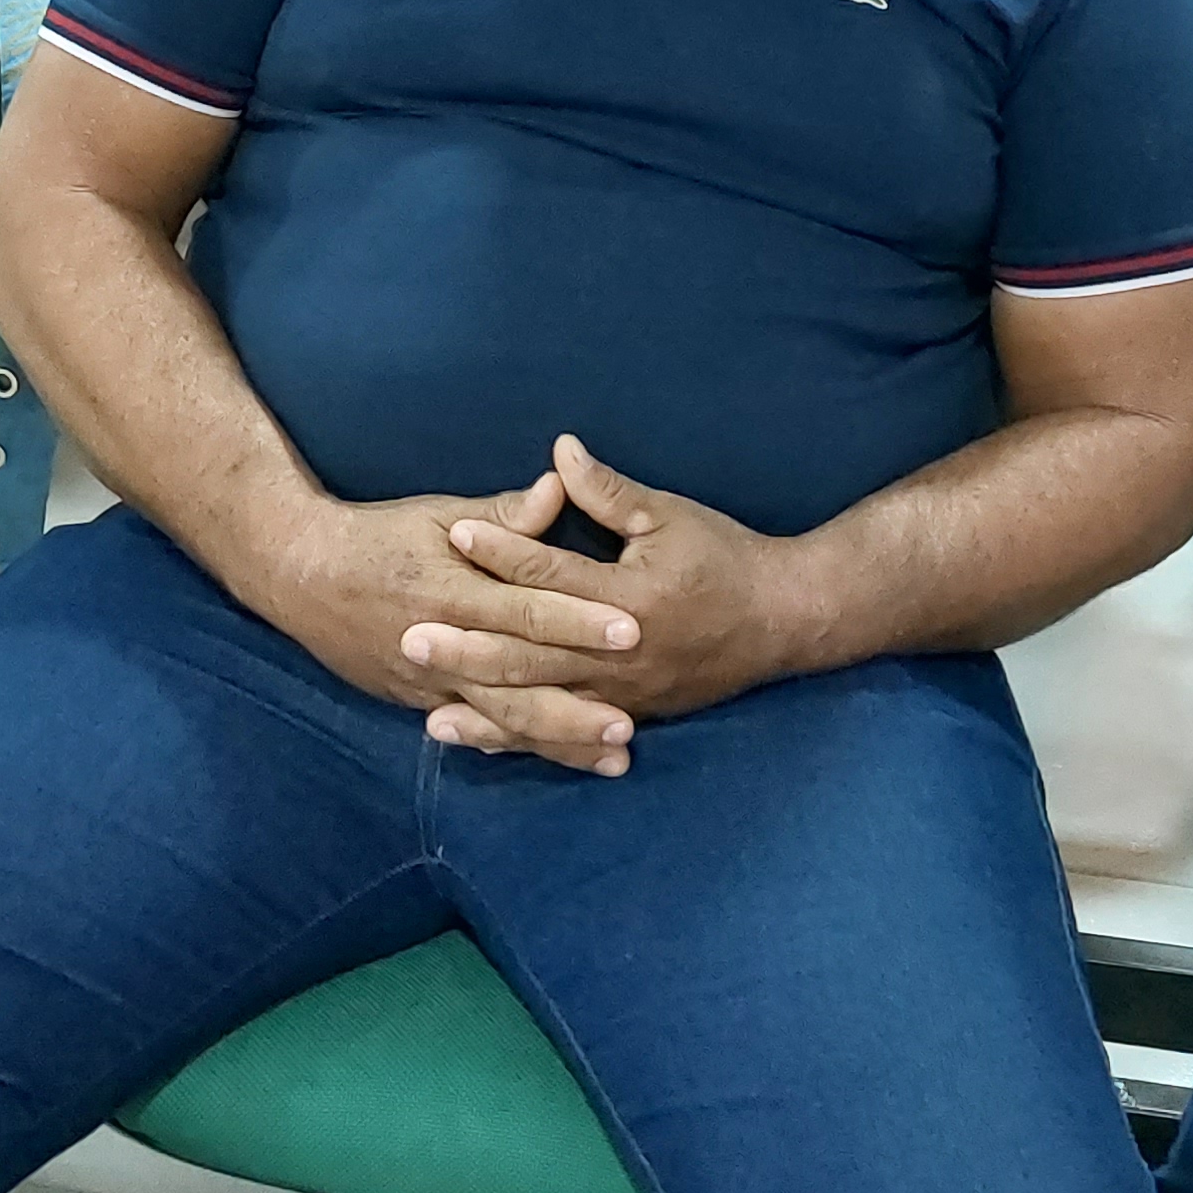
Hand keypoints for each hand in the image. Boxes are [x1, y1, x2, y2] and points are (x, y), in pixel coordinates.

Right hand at [230, 475, 652, 764]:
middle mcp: (443, 643)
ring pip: (502, 720)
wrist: (299, 573)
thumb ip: (504, 514)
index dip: (580, 621)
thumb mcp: (438, 513)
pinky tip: (560, 760)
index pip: (527, 610)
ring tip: (614, 758)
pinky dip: (519, 746)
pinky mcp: (418, 700)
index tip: (631, 631)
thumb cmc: (376, 535)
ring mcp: (428, 681)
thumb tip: (559, 489)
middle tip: (631, 726)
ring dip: (559, 741)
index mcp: (452, 589)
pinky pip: (476, 729)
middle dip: (577, 708)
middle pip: (519, 683)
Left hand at [398, 436, 816, 770]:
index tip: (454, 532)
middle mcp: (619, 656)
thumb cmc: (724, 559)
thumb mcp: (669, 516)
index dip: (503, 550)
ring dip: (484, 711)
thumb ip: (608, 492)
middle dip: (468, 648)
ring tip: (427, 715)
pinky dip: (517, 740)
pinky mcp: (625, 715)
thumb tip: (560, 451)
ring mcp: (621, 695)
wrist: (781, 621)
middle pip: (531, 654)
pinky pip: (561, 734)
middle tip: (410, 637)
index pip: (552, 575)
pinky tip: (475, 741)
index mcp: (628, 599)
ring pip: (541, 708)